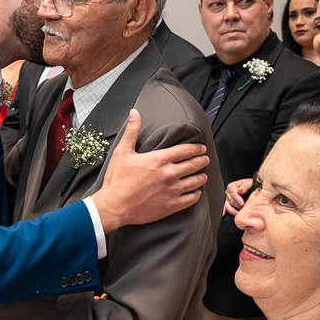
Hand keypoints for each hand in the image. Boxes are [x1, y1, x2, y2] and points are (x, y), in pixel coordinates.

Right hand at [90, 109, 209, 232]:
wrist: (114, 206)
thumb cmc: (116, 179)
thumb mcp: (122, 152)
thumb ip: (131, 131)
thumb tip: (134, 112)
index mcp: (160, 159)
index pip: (187, 150)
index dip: (197, 148)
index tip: (201, 148)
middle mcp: (170, 174)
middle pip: (195, 164)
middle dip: (203, 160)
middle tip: (205, 159)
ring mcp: (173, 190)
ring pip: (197, 181)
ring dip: (202, 177)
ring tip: (202, 175)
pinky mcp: (172, 205)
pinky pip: (192, 198)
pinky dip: (196, 194)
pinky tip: (195, 191)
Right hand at [224, 177, 253, 215]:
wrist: (250, 187)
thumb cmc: (250, 185)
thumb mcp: (249, 183)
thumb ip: (245, 187)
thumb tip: (240, 191)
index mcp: (232, 186)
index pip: (233, 194)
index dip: (238, 199)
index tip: (242, 204)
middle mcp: (228, 192)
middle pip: (231, 201)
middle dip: (238, 206)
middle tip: (245, 209)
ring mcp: (227, 198)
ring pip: (228, 206)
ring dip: (234, 210)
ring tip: (240, 213)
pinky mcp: (228, 203)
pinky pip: (225, 207)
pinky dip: (224, 211)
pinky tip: (223, 215)